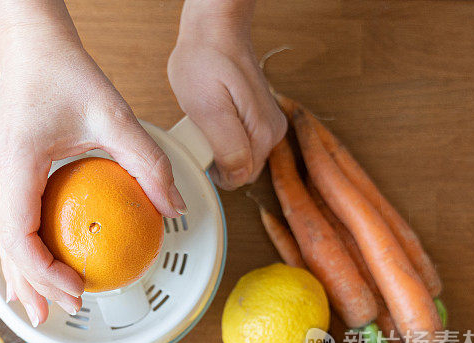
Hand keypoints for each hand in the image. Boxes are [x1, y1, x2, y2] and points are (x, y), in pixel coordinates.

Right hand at [0, 38, 185, 325]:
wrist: (31, 46)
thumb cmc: (65, 73)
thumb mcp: (115, 116)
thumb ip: (148, 162)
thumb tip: (174, 207)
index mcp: (15, 163)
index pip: (22, 236)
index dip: (45, 273)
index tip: (76, 289)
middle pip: (8, 246)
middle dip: (32, 287)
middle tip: (59, 316)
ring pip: (2, 238)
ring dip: (20, 275)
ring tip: (38, 309)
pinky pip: (6, 220)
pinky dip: (20, 250)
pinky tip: (32, 270)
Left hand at [168, 1, 285, 189]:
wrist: (214, 31)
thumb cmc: (206, 62)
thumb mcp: (208, 109)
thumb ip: (226, 147)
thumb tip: (237, 175)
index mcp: (264, 134)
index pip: (238, 179)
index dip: (214, 171)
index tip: (200, 147)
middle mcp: (273, 133)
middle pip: (241, 170)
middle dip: (218, 160)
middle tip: (201, 131)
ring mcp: (268, 125)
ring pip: (240, 158)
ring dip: (220, 148)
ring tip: (207, 120)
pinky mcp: (260, 118)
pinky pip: (240, 143)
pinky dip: (223, 136)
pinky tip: (214, 117)